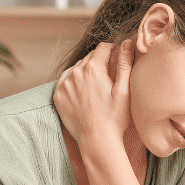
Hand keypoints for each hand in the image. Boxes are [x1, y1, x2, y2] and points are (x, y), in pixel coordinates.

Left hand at [52, 40, 133, 159]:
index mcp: (93, 68)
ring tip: (96, 86)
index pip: (103, 47)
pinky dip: (73, 81)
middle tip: (108, 75)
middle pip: (89, 57)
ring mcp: (64, 84)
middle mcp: (75, 73)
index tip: (117, 58)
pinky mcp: (57, 96)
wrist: (97, 141)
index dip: (113, 50)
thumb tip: (127, 42)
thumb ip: (125, 64)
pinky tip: (83, 91)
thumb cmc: (114, 118)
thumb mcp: (124, 90)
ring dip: (86, 71)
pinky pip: (65, 80)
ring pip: (76, 68)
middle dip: (99, 62)